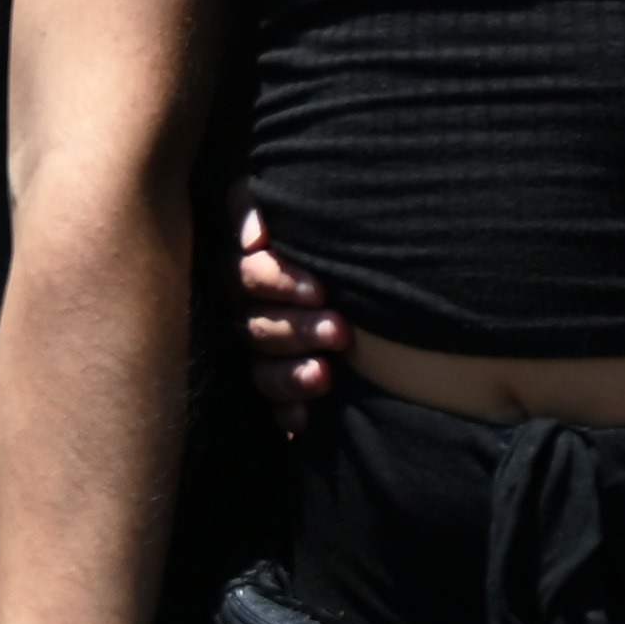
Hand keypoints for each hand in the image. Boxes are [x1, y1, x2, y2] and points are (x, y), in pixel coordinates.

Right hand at [233, 203, 342, 431]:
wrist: (379, 261)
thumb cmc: (333, 228)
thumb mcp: (299, 203)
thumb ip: (258, 204)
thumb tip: (254, 238)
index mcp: (250, 268)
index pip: (246, 277)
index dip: (276, 283)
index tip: (319, 289)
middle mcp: (249, 311)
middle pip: (256, 326)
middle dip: (297, 330)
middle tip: (341, 332)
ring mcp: (261, 352)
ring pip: (261, 368)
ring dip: (290, 374)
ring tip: (326, 375)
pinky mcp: (277, 385)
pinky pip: (271, 405)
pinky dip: (287, 412)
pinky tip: (303, 420)